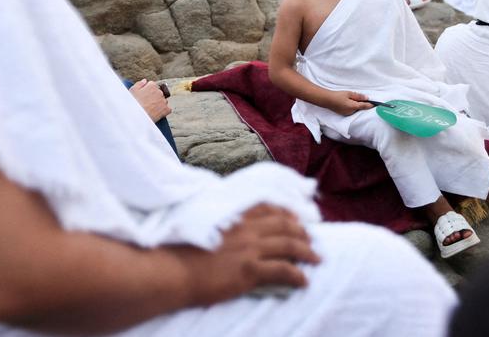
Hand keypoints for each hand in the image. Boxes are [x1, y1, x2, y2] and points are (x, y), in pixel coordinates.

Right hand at [129, 79, 171, 121]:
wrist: (135, 116)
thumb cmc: (133, 104)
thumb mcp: (132, 90)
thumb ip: (139, 84)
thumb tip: (144, 81)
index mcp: (152, 86)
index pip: (153, 85)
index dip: (149, 91)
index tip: (146, 95)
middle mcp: (159, 92)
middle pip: (159, 93)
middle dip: (154, 97)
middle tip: (148, 103)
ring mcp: (163, 101)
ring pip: (163, 101)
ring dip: (159, 104)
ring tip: (152, 109)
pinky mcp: (166, 109)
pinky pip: (168, 109)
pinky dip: (164, 111)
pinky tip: (157, 113)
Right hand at [182, 204, 318, 306]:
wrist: (172, 270)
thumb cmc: (180, 251)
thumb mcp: (202, 225)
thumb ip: (222, 224)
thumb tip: (229, 229)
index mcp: (234, 216)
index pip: (268, 208)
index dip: (286, 212)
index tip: (296, 217)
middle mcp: (246, 228)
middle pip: (284, 224)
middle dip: (301, 231)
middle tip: (312, 238)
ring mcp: (250, 248)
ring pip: (289, 245)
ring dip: (306, 251)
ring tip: (316, 258)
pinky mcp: (250, 270)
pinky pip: (283, 270)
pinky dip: (297, 275)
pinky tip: (304, 281)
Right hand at [325, 90, 373, 116]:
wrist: (327, 100)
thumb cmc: (338, 95)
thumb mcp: (349, 93)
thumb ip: (358, 96)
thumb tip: (367, 98)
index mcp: (353, 107)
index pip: (365, 106)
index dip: (371, 105)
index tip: (376, 104)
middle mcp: (351, 112)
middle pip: (360, 108)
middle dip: (362, 103)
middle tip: (361, 97)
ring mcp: (347, 114)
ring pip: (356, 109)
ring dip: (357, 105)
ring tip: (351, 98)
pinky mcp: (344, 114)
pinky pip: (352, 110)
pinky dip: (352, 107)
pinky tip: (348, 102)